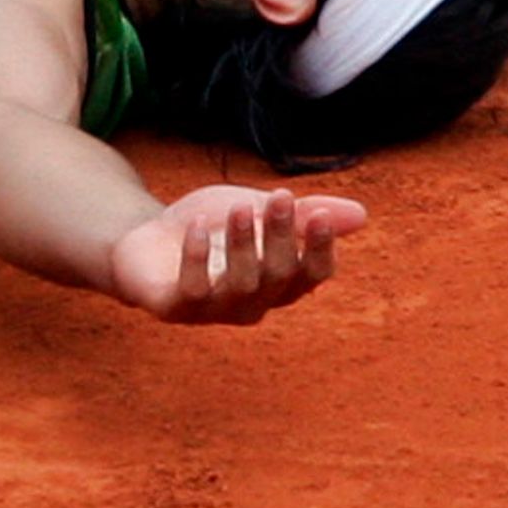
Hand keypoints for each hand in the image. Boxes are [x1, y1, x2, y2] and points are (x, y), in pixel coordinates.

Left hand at [106, 186, 365, 324]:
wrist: (145, 237)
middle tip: (280, 196)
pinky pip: (193, 288)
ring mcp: (214, 311)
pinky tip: (196, 226)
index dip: (321, 249)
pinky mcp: (176, 308)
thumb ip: (301, 215)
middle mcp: (253, 305)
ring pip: (242, 284)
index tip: (319, 214)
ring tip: (240, 208)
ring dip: (244, 243)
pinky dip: (196, 256)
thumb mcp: (257, 211)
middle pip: (280, 275)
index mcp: (280, 284)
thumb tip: (361, 215)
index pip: (314, 275)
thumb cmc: (211, 226)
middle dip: (283, 235)